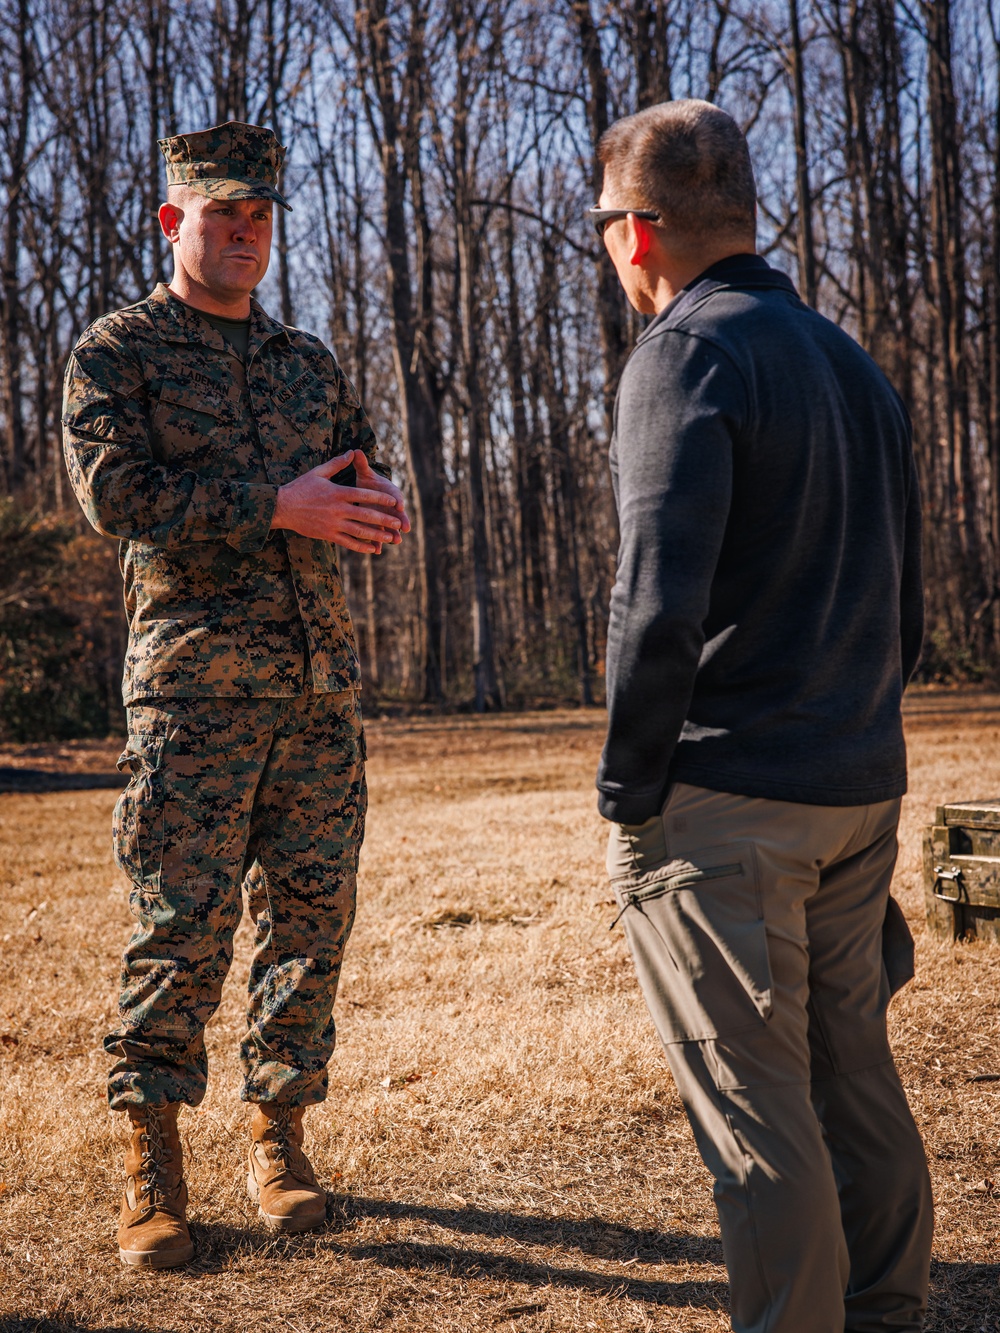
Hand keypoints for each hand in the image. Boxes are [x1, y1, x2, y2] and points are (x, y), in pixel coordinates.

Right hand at [271, 451, 403, 553]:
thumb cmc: (300, 487)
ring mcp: (333, 524)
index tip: (395, 502)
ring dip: (377, 535)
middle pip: (365, 515)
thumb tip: (352, 452)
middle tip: (399, 524)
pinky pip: (347, 542)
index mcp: (337, 493)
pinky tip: (373, 549)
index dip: (381, 499)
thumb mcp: (318, 472)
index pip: (364, 495)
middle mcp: (337, 509)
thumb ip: (337, 464)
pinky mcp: (328, 534)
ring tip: (390, 537)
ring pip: (359, 531)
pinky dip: (361, 546)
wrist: (282, 507)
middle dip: (384, 520)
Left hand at [353, 450, 410, 535]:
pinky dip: (378, 543)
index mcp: (388, 492)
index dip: (397, 500)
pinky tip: (376, 551)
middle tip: (405, 527)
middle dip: (401, 521)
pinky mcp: (378, 527)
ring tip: (396, 541)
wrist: (367, 493)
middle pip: (398, 514)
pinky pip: (379, 536)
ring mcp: (385, 518)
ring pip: (390, 528)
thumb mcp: (364, 473)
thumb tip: (356, 451)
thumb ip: (361, 464)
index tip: (399, 504)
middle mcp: (390, 507)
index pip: (395, 495)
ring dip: (393, 535)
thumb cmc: (367, 482)